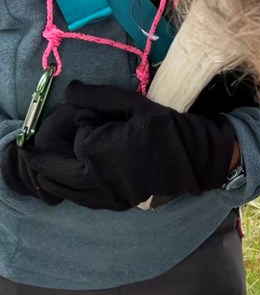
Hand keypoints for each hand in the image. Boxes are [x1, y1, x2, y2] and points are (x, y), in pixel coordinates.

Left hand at [2, 81, 237, 209]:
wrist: (192, 159)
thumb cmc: (164, 128)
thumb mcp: (132, 103)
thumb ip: (97, 96)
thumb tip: (70, 91)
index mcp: (99, 151)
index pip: (74, 139)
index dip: (78, 127)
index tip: (89, 119)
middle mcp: (99, 177)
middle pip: (57, 172)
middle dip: (44, 161)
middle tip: (32, 152)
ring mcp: (109, 194)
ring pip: (67, 191)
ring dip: (52, 181)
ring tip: (42, 172)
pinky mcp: (118, 203)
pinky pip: (86, 202)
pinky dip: (72, 194)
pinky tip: (68, 187)